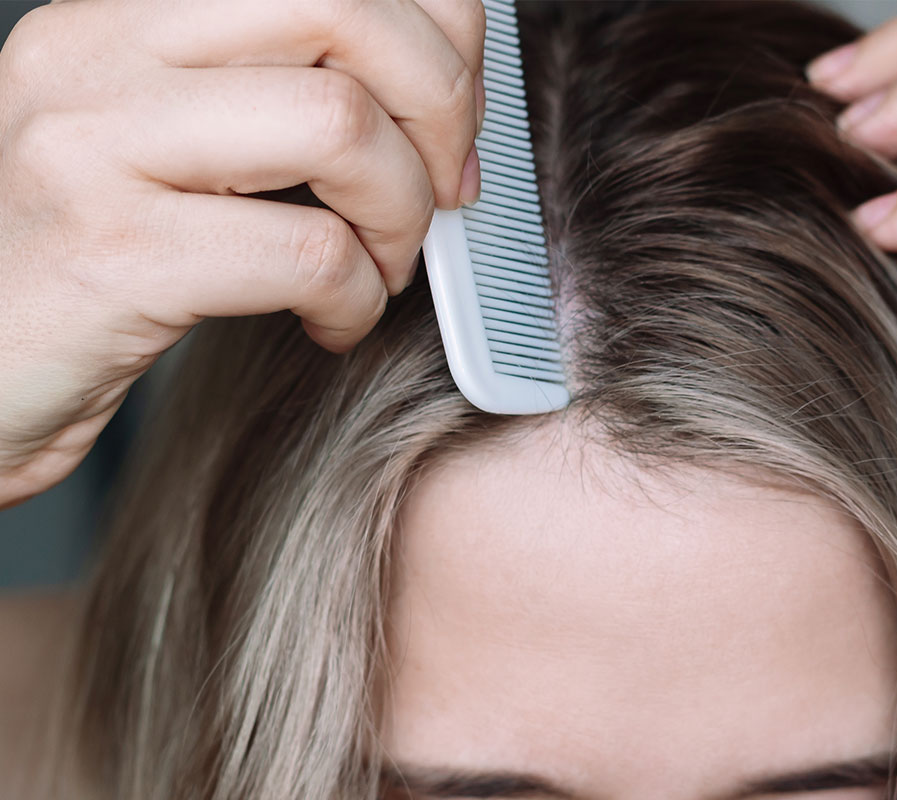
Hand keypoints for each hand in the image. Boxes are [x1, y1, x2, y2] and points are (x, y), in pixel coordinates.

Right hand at [0, 0, 484, 507]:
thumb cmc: (97, 268)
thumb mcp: (177, 151)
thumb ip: (277, 100)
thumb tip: (440, 105)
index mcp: (125, 14)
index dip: (435, 31)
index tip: (452, 120)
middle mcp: (98, 52)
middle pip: (343, 9)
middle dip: (441, 108)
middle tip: (443, 192)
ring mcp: (94, 145)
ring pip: (338, 125)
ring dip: (401, 214)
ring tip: (381, 265)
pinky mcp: (113, 254)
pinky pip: (308, 254)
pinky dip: (358, 298)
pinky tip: (333, 322)